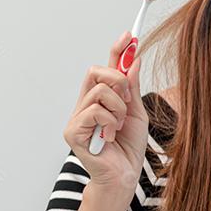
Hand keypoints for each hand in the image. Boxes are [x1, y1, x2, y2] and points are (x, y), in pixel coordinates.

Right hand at [63, 31, 148, 191]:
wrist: (125, 175)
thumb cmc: (129, 146)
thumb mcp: (136, 112)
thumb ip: (133, 88)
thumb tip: (134, 61)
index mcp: (100, 98)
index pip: (105, 67)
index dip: (116, 50)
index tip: (130, 35)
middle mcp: (85, 104)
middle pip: (96, 71)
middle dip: (118, 79)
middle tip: (129, 99)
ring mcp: (77, 117)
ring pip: (99, 91)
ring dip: (119, 107)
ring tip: (120, 126)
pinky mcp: (73, 131)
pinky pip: (95, 111)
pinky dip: (110, 121)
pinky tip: (111, 136)